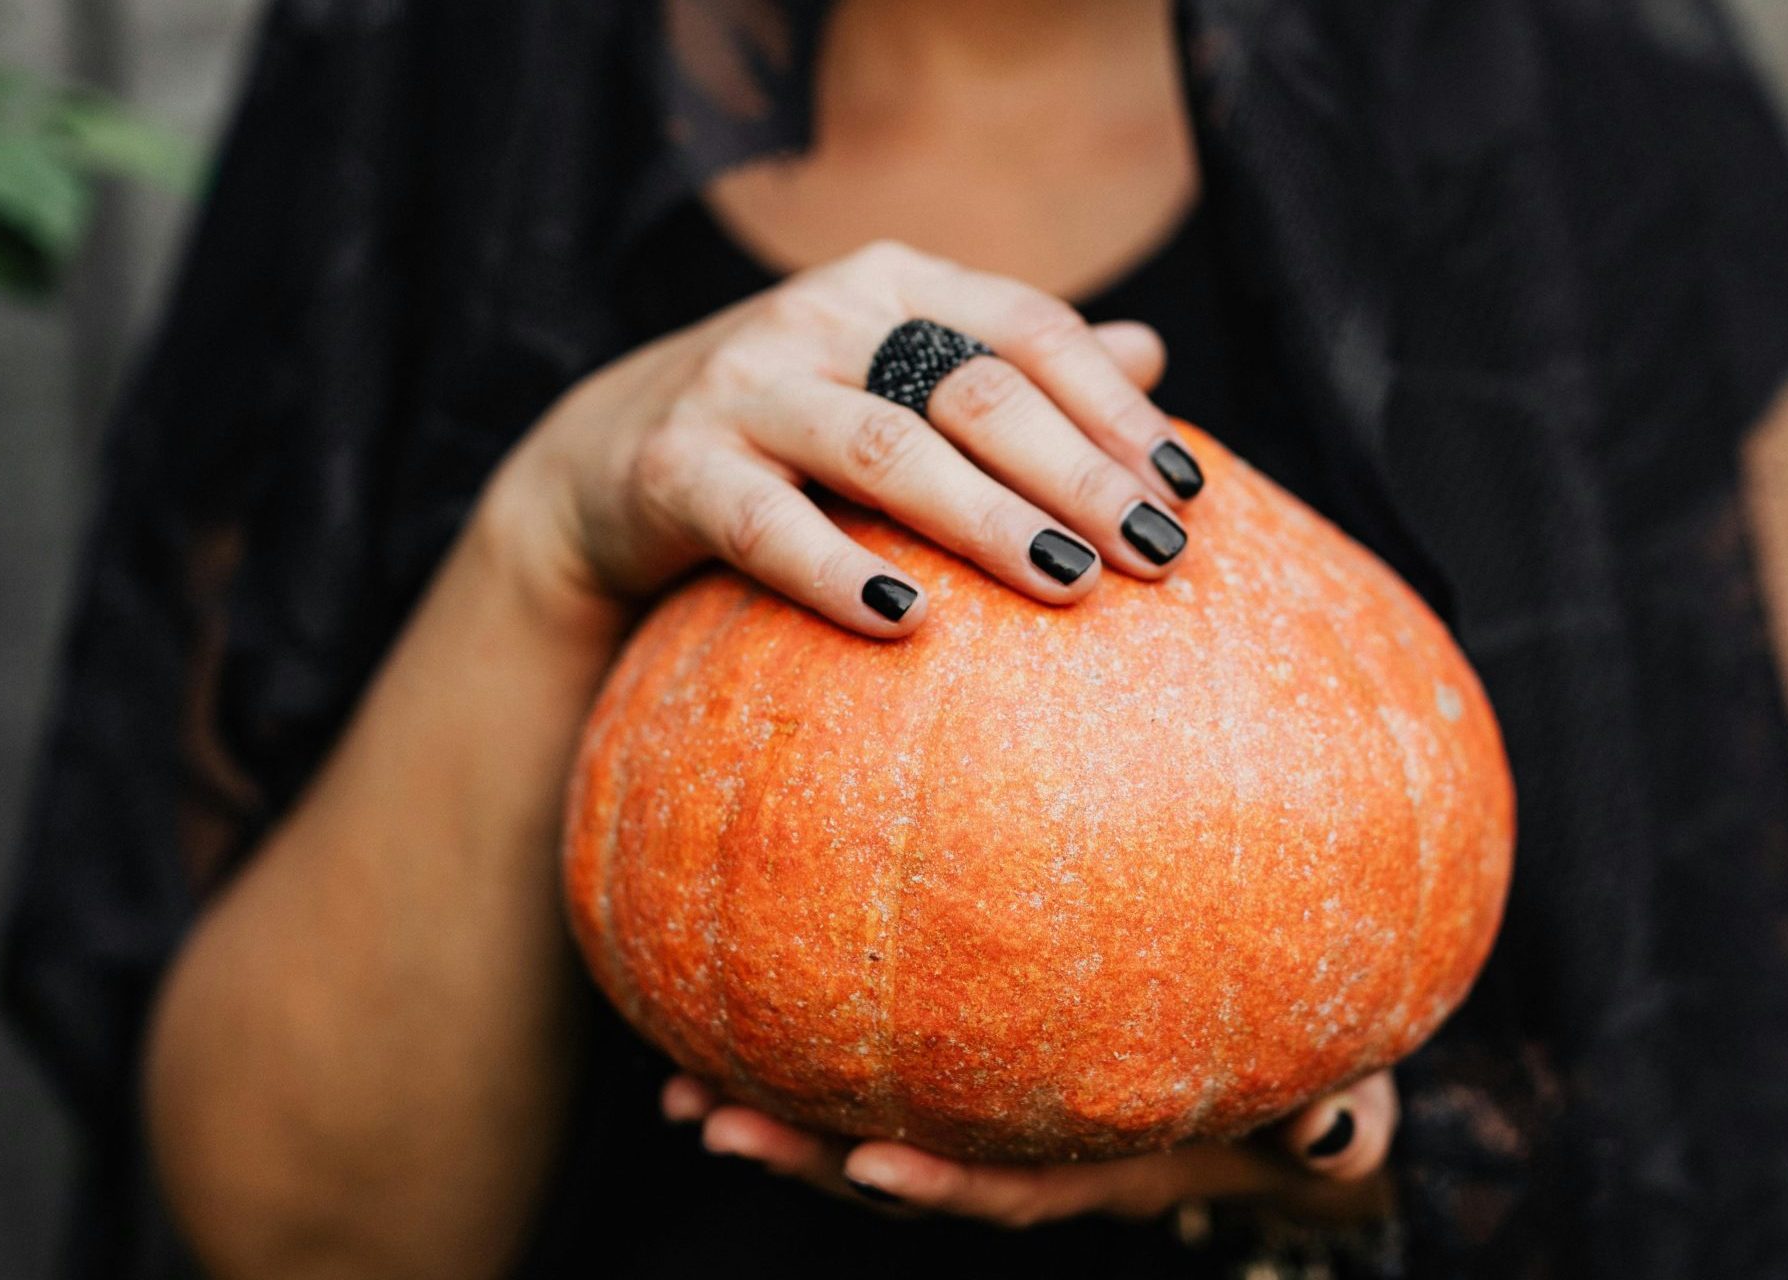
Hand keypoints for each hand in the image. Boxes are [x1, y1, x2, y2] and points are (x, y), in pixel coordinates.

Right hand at [480, 240, 1198, 635]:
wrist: (603, 462)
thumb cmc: (794, 426)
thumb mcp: (900, 376)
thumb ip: (1012, 364)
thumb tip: (1152, 353)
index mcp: (893, 284)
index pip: (1027, 330)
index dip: (1113, 407)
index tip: (1183, 491)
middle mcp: (821, 316)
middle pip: (974, 388)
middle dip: (1077, 473)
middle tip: (1156, 552)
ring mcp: (743, 386)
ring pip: (884, 447)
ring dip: (985, 518)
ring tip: (1070, 583)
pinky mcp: (677, 467)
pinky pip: (766, 523)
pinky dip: (839, 571)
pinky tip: (908, 620)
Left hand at [660, 1071, 1398, 1229]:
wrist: (1289, 1108)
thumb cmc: (1318, 1092)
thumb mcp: (1342, 1108)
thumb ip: (1337, 1118)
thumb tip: (1326, 1131)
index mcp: (1105, 1169)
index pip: (1010, 1187)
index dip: (940, 1183)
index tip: (865, 1164)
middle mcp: (1032, 1159)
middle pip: (903, 1171)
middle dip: (804, 1156)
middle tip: (709, 1117)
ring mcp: (995, 1123)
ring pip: (867, 1131)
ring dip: (775, 1117)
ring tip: (676, 1088)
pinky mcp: (973, 1077)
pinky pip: (880, 1067)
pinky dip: (804, 1045)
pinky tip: (730, 991)